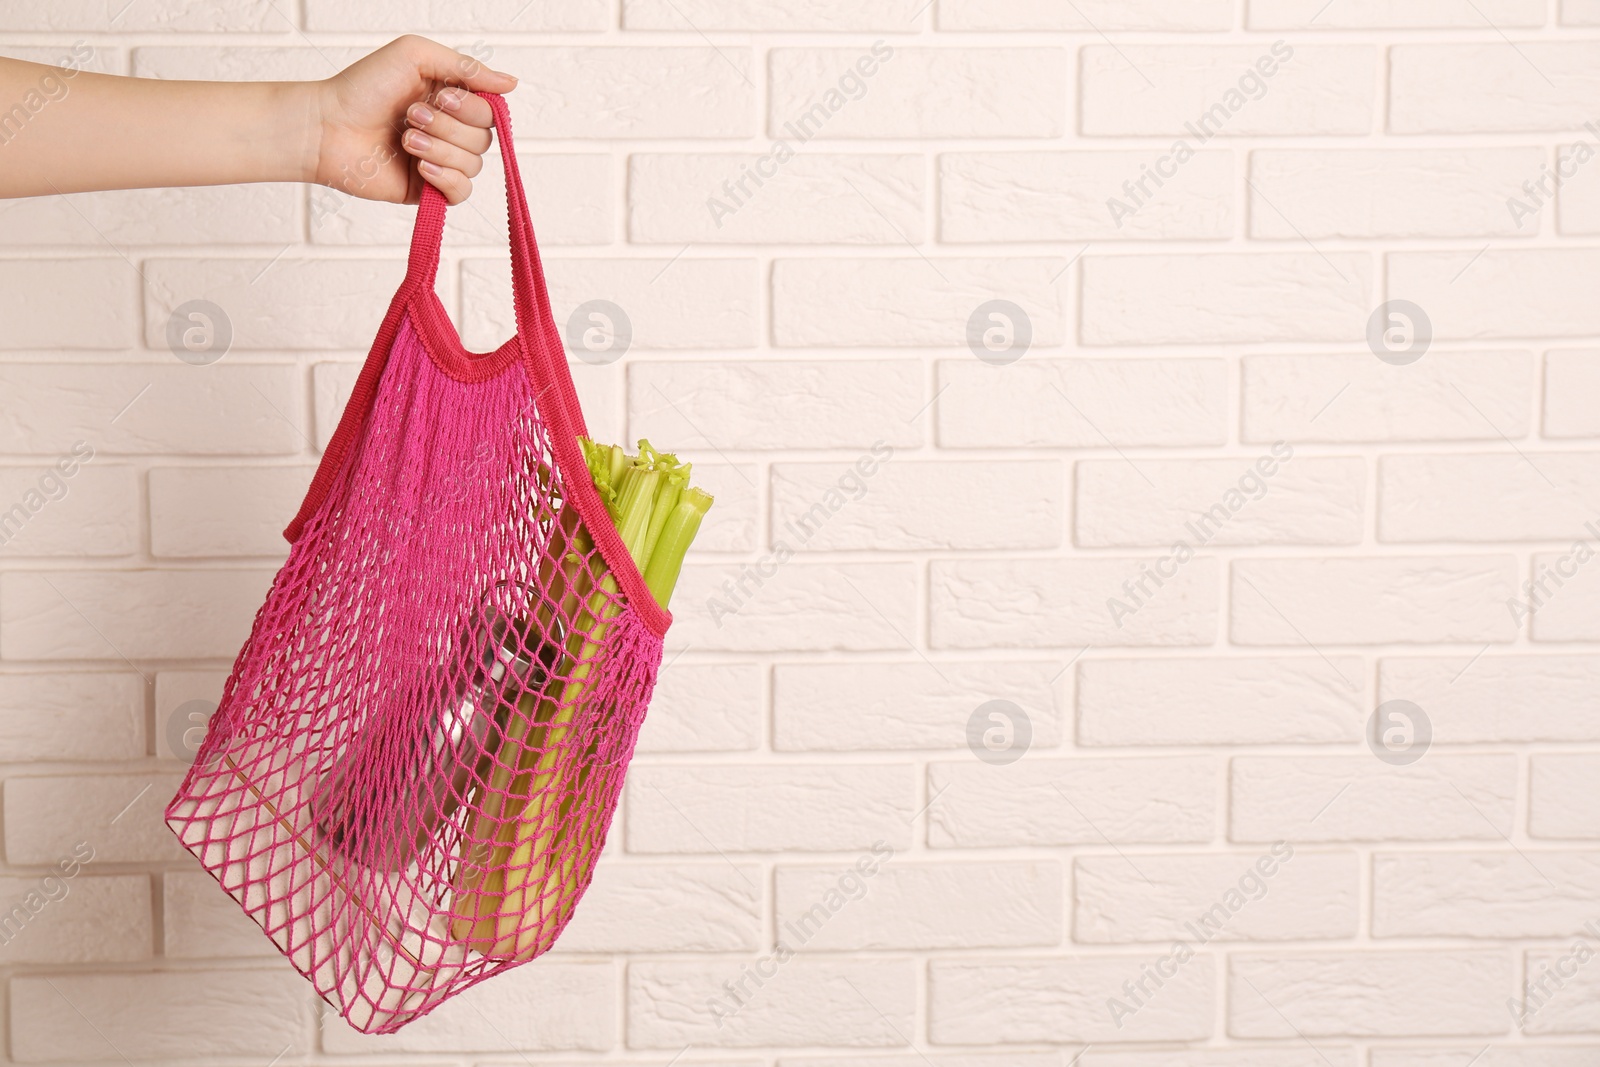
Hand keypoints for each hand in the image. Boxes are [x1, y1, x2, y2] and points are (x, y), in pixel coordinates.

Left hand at [313, 35, 517, 205]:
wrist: (327, 127)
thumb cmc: (363, 88)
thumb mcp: (416, 56)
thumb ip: (467, 67)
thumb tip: (511, 83)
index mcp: (450, 100)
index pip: (490, 111)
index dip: (471, 107)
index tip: (440, 96)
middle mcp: (449, 131)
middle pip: (485, 139)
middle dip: (449, 127)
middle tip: (411, 116)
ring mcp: (440, 161)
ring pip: (473, 165)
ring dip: (439, 149)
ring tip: (405, 140)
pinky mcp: (427, 190)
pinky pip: (462, 192)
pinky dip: (445, 178)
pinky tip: (419, 167)